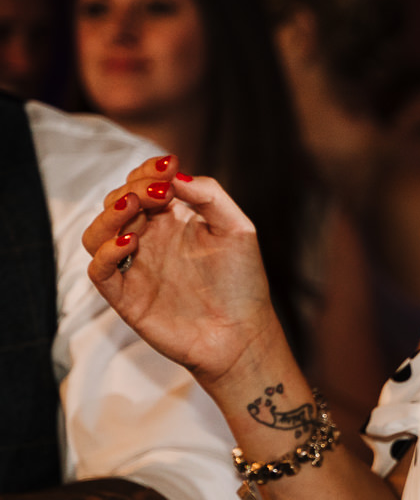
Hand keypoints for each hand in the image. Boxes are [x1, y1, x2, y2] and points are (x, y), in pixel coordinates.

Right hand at [82, 155, 286, 386]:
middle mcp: (148, 238)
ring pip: (97, 233)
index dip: (149, 171)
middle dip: (133, 189)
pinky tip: (130, 243)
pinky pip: (99, 270)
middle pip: (117, 202)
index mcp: (172, 219)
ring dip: (110, 215)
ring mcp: (134, 266)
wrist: (243, 334)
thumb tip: (176, 176)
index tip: (170, 165)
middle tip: (160, 192)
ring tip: (134, 208)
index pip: (144, 184)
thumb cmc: (242, 282)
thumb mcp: (237, 229)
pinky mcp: (125, 296)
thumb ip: (210, 196)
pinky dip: (106, 253)